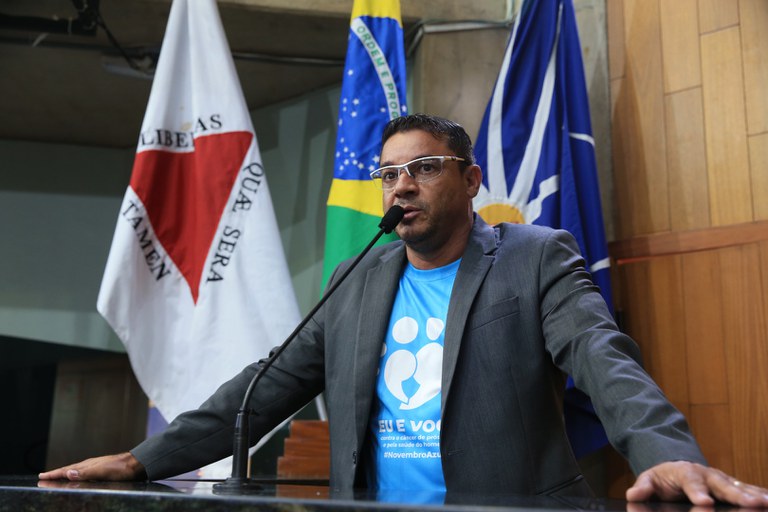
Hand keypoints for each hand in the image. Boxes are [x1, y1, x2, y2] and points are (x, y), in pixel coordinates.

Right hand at [38, 452, 145, 481]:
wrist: (138, 464)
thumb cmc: (122, 468)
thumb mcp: (103, 471)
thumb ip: (86, 472)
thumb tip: (68, 473)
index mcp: (88, 465)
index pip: (66, 470)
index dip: (54, 474)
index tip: (41, 476)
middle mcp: (91, 464)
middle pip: (69, 469)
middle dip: (57, 474)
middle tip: (45, 477)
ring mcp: (97, 466)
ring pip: (77, 470)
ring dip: (66, 474)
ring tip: (58, 477)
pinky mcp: (103, 470)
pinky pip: (85, 473)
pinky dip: (77, 475)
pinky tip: (80, 478)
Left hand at [626, 461, 767, 506]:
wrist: (675, 469)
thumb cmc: (663, 478)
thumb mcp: (649, 480)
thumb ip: (643, 487)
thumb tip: (634, 494)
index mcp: (685, 472)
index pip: (691, 482)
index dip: (698, 492)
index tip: (704, 503)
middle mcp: (707, 474)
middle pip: (722, 485)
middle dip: (736, 495)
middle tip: (751, 504)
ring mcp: (720, 480)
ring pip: (738, 488)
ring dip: (754, 495)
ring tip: (767, 503)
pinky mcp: (730, 487)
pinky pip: (746, 490)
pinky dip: (759, 494)